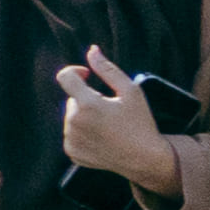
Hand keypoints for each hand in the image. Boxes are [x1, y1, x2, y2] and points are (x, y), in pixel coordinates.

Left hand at [51, 45, 180, 193]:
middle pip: (72, 99)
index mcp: (87, 105)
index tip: (88, 76)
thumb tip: (92, 50)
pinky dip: (83, 132)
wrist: (145, 159)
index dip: (76, 72)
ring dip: (84, 116)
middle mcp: (74, 122)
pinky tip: (101, 138)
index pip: (65, 76)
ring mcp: (71, 139)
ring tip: (107, 126)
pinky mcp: (72, 152)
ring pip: (70, 116)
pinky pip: (71, 133)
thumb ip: (108, 69)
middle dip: (86, 99)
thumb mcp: (131, 91)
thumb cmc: (141, 123)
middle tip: (110, 111)